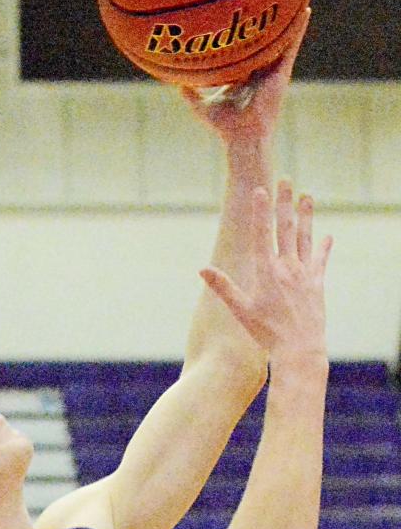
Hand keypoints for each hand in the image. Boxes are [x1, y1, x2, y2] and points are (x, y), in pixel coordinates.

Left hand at [182, 8, 309, 144]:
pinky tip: (305, 10)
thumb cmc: (225, 126)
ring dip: (284, 21)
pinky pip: (291, 46)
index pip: (240, 52)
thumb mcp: (201, 105)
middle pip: (260, 42)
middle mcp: (258, 70)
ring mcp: (271, 70)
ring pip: (278, 40)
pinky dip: (299, 29)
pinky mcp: (282, 71)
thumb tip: (174, 79)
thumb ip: (189, 91)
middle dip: (261, 23)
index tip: (232, 17)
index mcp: (242, 76)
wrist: (243, 136)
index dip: (238, 37)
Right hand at [199, 180, 331, 358]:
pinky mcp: (317, 284)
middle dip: (285, 203)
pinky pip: (320, 261)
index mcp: (267, 272)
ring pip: (305, 238)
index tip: (262, 190)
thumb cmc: (267, 332)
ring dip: (306, 216)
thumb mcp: (240, 310)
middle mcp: (288, 268)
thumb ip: (223, 287)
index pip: (263, 234)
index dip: (262, 211)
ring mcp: (305, 274)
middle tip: (286, 180)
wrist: (299, 348)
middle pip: (286, 228)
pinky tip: (326, 236)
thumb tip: (202, 269)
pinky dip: (322, 247)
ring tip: (307, 196)